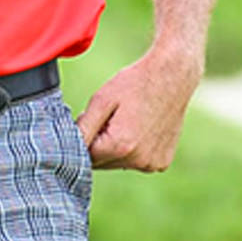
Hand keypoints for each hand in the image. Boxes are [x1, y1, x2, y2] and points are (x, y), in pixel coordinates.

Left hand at [74, 47, 203, 172]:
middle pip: (101, 163)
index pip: (85, 156)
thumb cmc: (135, 84)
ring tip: (126, 121)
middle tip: (109, 118)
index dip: (84, 137)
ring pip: (117, 163)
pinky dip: (132, 150)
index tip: (92, 119)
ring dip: (115, 149)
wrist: (172, 76)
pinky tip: (139, 129)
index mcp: (120, 146)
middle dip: (98, 144)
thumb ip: (83, 127)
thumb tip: (68, 148)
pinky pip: (136, 162)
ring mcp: (152, 164)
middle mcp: (138, 161)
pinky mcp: (161, 163)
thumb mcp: (102, 99)